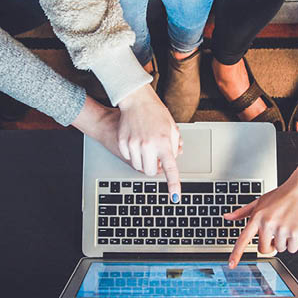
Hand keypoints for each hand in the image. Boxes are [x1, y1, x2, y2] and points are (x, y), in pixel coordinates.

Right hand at [118, 84, 181, 200]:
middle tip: (156, 158)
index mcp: (164, 142)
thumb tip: (175, 159)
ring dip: (144, 161)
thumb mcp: (171, 128)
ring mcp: (134, 144)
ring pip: (138, 166)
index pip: (170, 169)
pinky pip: (129, 158)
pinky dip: (133, 154)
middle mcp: (148, 145)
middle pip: (150, 171)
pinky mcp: (123, 142)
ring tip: (146, 146)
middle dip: (154, 168)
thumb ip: (175, 146)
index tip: (175, 197)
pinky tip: (136, 141)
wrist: (136, 100)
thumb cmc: (155, 112)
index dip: (173, 185)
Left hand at [225, 167, 297, 267]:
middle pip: (263, 249)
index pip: (243, 239)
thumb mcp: (259, 201)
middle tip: (275, 233)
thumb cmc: (282, 195)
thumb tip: (227, 217)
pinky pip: (292, 249)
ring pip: (279, 249)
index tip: (231, 265)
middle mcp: (267, 224)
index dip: (236, 254)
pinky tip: (295, 228)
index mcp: (257, 217)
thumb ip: (242, 212)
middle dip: (269, 245)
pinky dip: (294, 243)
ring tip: (287, 225)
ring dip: (283, 242)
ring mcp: (281, 229)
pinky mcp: (295, 233)